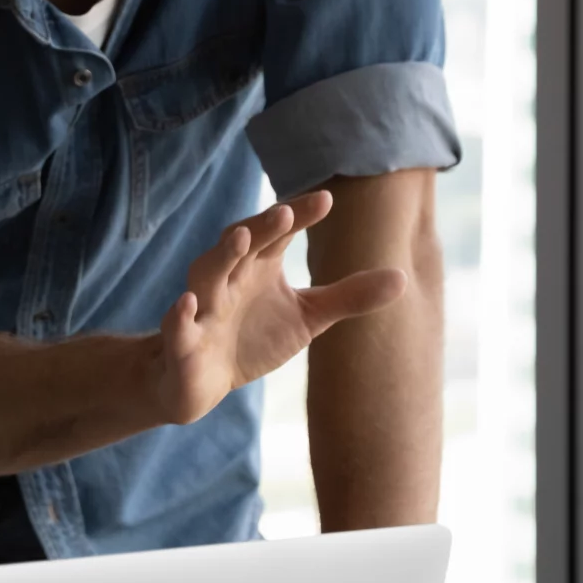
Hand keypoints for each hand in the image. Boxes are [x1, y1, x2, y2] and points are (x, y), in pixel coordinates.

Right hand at [153, 189, 406, 426]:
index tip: (326, 200)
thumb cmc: (253, 339)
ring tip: (238, 239)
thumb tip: (404, 276)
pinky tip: (186, 304)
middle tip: (284, 211)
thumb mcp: (307, 318)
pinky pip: (178, 324)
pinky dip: (180, 315)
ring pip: (207, 275)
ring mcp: (203, 307)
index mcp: (257, 265)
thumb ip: (349, 296)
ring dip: (220, 256)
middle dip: (260, 227)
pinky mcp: (182, 340)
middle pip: (241, 243)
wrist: (200, 382)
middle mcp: (228, 278)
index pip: (277, 233)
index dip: (297, 216)